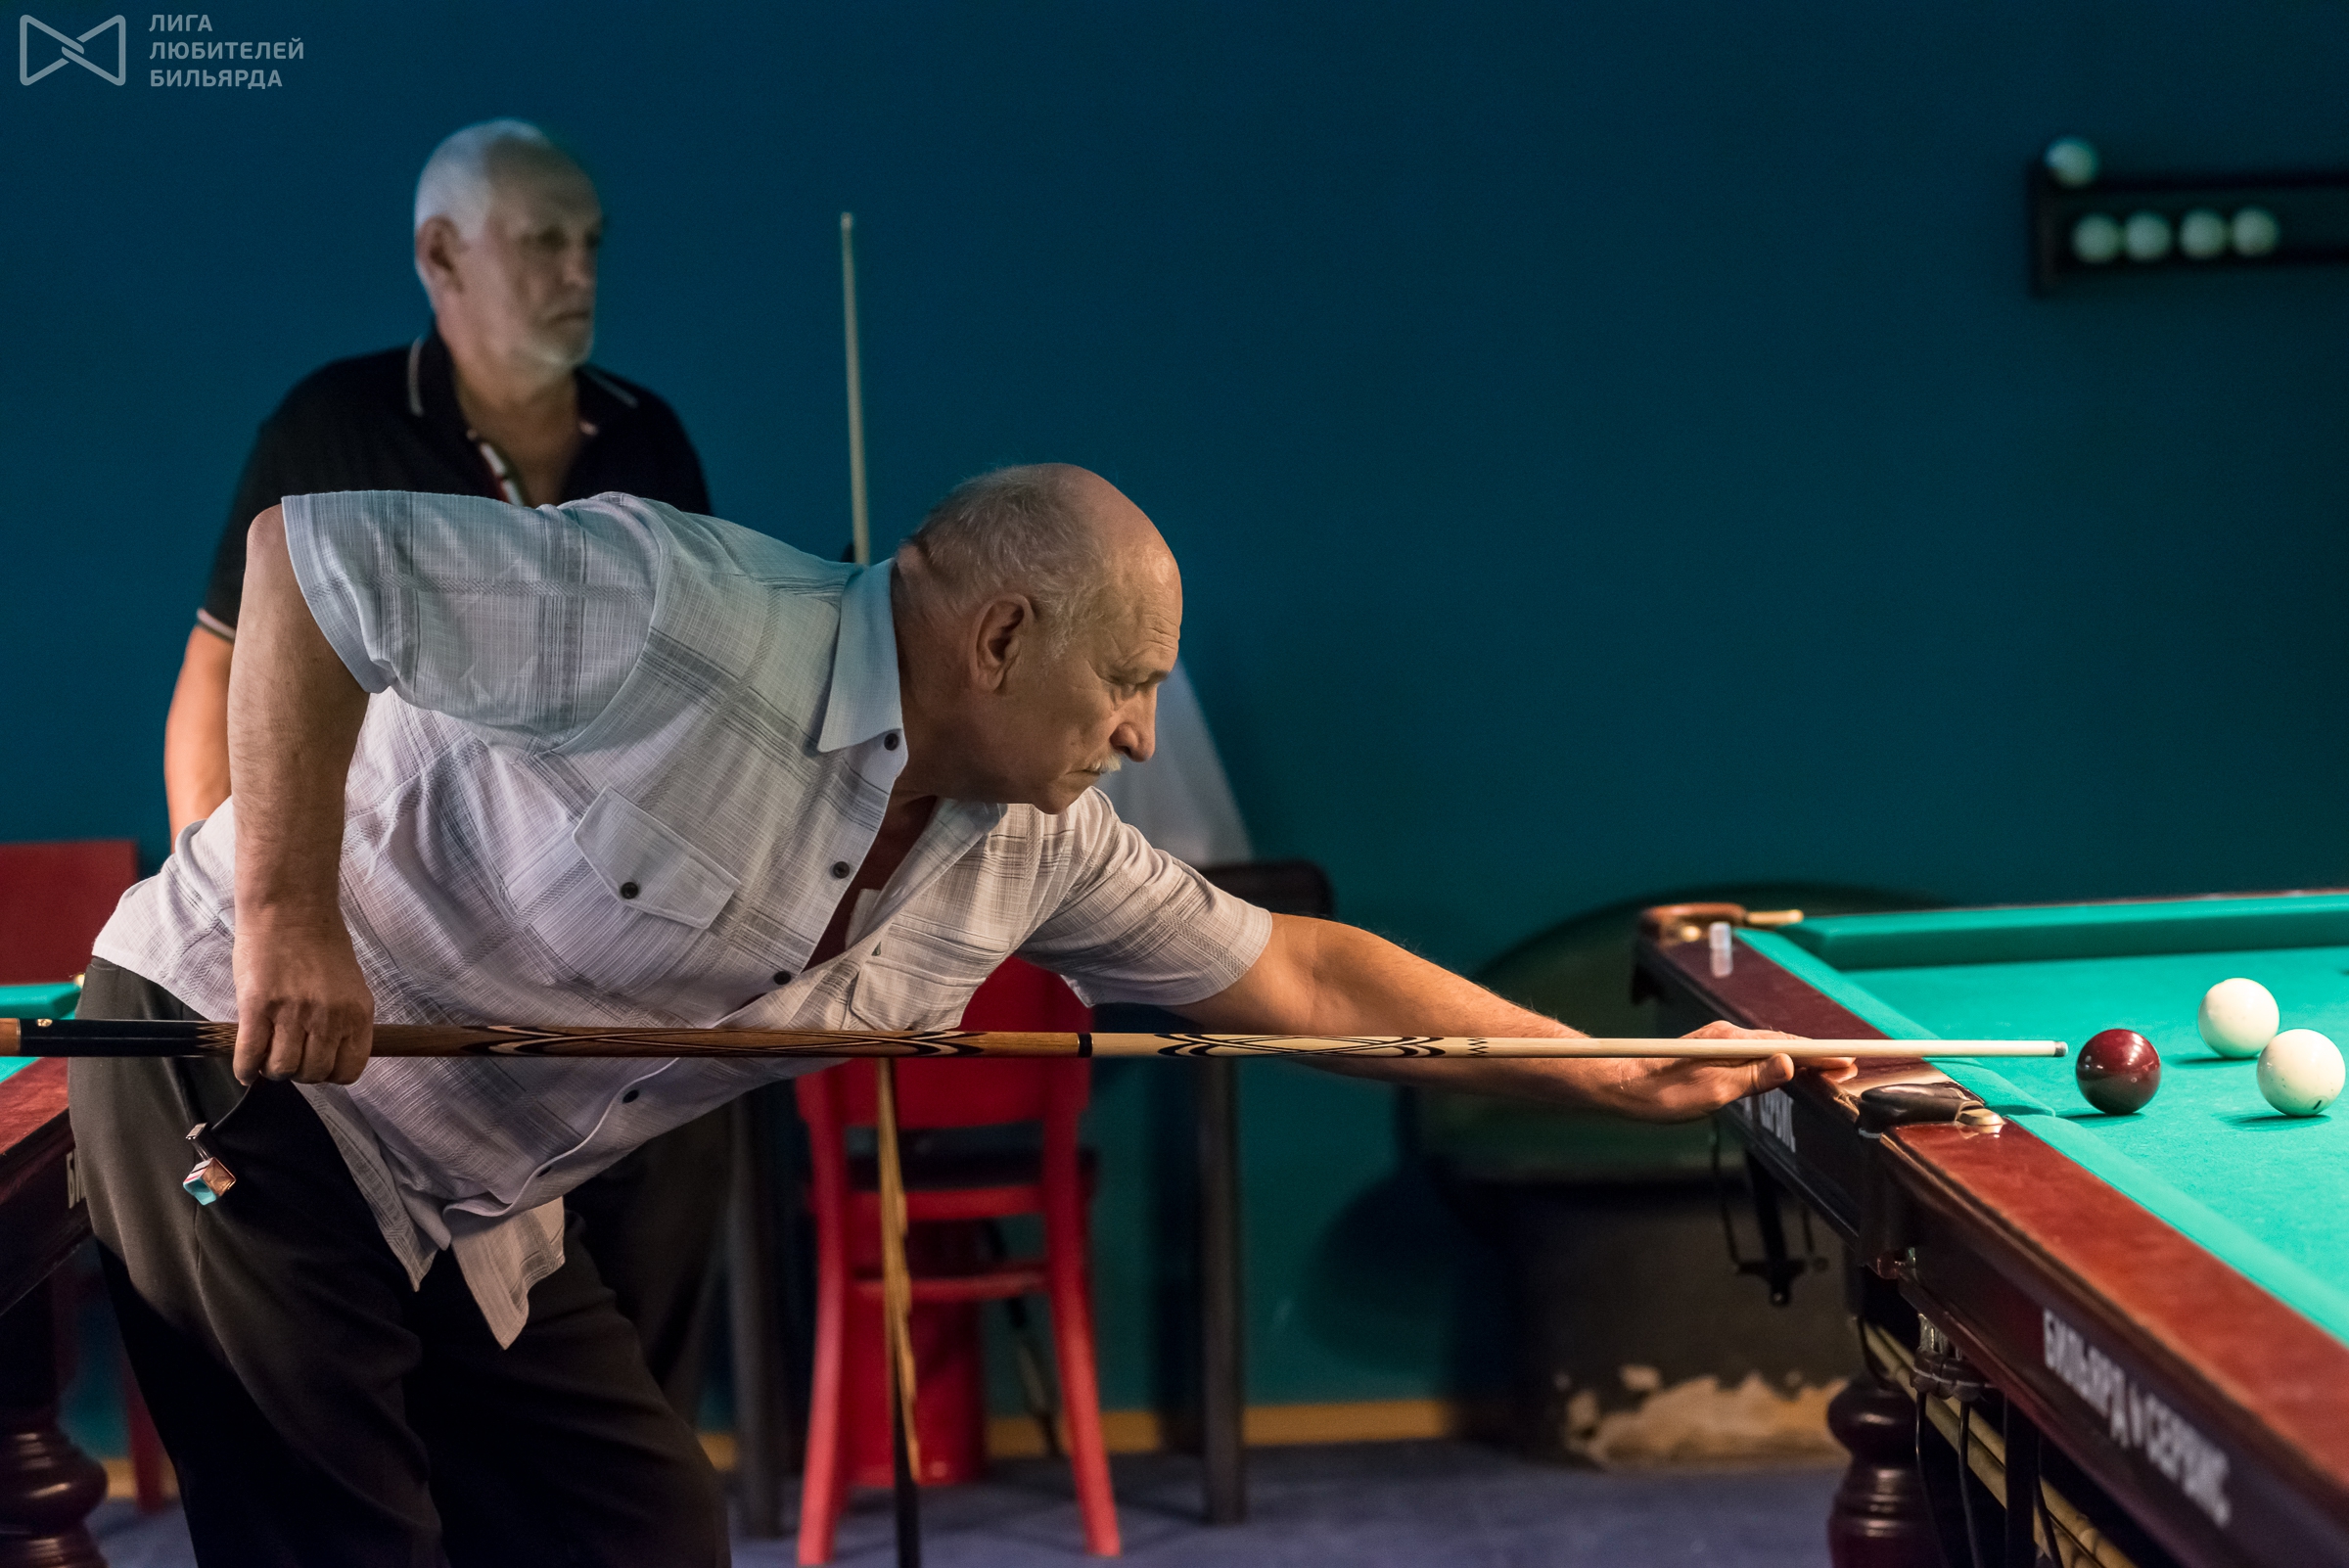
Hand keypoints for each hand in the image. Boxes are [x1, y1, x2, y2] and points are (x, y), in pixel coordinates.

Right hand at [231, 909, 374, 1084]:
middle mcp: (329, 1017)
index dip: (329, 1074)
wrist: (290, 908)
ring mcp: (293, 1013)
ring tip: (266, 1057)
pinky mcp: (258, 1007)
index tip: (316, 1065)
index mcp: (357, 1013)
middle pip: (312, 1073)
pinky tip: (245, 1068)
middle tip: (287, 1058)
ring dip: (271, 1070)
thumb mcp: (348, 984)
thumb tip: (331, 1052)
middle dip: (298, 1073)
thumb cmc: (320, 942)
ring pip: (281, 1069)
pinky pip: (249, 1055)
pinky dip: (245, 1068)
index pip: (348, 1070)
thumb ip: (343, 1019)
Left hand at [1573, 1020, 1855, 1122]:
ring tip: (1828, 1067)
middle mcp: (1728, 1035)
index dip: (1821, 1052)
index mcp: (1731, 1040)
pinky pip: (1756, 1053)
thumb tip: (1791, 1064)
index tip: (1849, 1057)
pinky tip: (1787, 1068)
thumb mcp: (1712, 1092)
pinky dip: (1779, 1060)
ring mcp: (1721, 1043)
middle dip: (1817, 1054)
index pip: (1787, 1044)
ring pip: (1771, 1048)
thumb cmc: (1662, 1093)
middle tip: (1849, 1065)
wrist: (1623, 1086)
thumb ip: (1753, 1078)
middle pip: (1783, 1043)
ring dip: (1800, 1057)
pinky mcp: (1715, 1052)